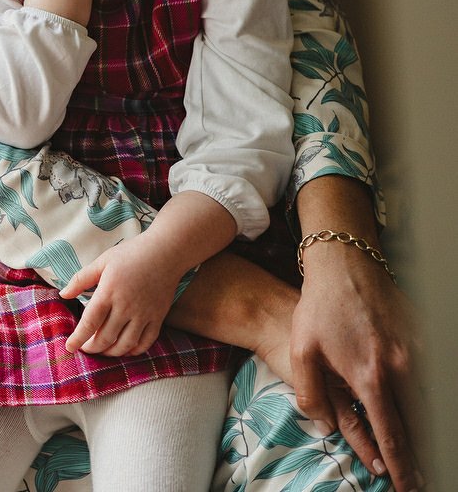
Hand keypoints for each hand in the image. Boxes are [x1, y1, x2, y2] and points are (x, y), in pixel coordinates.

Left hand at [59, 234, 179, 355]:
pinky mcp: (158, 318)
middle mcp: (126, 307)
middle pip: (106, 337)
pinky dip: (134, 351)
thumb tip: (63, 294)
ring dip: (111, 352)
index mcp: (108, 293)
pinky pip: (146, 342)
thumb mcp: (102, 261)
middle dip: (92, 348)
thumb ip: (81, 279)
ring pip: (125, 344)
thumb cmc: (131, 254)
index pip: (89, 323)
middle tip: (84, 348)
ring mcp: (144, 314)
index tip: (69, 347)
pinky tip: (124, 349)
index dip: (78, 338)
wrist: (166, 252)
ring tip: (102, 350)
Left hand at [291, 244, 422, 489]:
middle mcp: (401, 368)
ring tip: (424, 452)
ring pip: (431, 402)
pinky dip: (430, 399)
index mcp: (370, 376)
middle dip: (422, 456)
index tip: (405, 486)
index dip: (401, 466)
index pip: (392, 434)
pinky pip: (433, 377)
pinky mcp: (426, 338)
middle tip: (420, 479)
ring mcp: (419, 352)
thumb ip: (311, 394)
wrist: (345, 265)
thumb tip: (325, 427)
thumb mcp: (302, 352)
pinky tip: (422, 410)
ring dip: (428, 429)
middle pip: (421, 425)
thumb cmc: (318, 308)